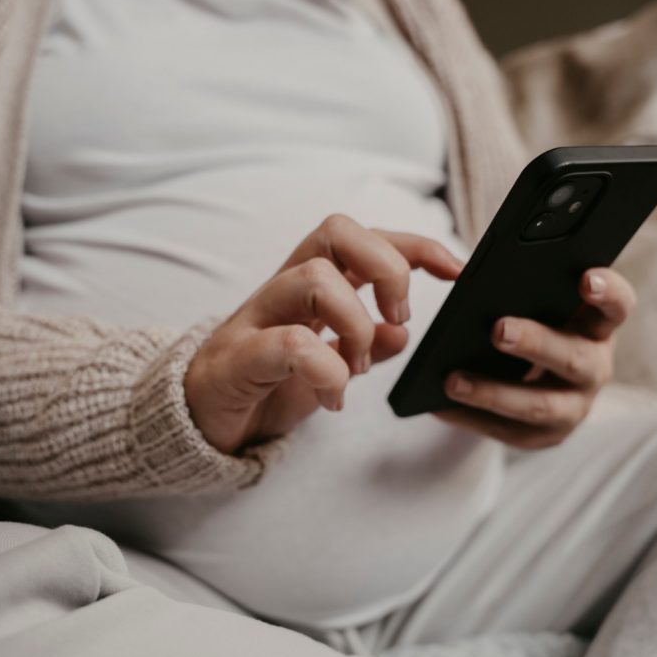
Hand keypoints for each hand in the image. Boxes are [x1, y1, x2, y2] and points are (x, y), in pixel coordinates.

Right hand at [185, 214, 463, 453]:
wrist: (199, 425)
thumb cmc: (265, 386)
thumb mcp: (329, 366)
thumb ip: (365, 344)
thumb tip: (401, 331)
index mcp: (309, 284)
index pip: (365, 237)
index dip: (415, 244)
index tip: (457, 269)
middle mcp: (283, 288)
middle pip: (336, 231)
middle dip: (387, 268)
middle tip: (399, 317)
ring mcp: (256, 317)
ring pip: (315, 278)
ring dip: (356, 326)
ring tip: (356, 368)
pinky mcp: (237, 357)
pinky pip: (291, 344)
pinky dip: (328, 372)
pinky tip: (332, 399)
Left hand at [436, 267, 634, 448]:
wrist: (532, 378)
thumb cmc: (532, 324)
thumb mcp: (537, 304)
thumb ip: (522, 287)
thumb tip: (470, 275)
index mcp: (596, 326)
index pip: (617, 306)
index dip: (608, 293)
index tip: (586, 278)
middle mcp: (594, 368)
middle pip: (574, 358)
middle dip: (536, 344)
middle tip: (498, 330)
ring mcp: (574, 407)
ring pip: (539, 406)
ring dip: (493, 393)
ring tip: (452, 380)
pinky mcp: (546, 436)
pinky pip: (507, 431)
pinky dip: (471, 418)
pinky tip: (439, 404)